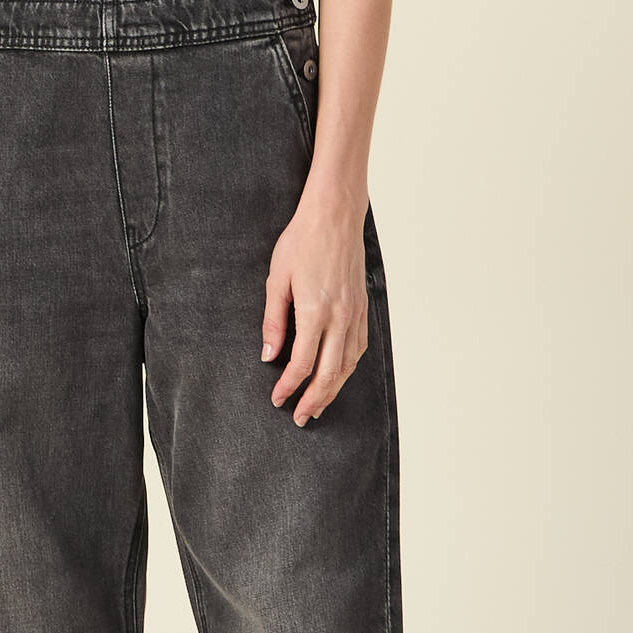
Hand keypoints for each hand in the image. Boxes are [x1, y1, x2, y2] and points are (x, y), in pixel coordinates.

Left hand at [261, 186, 369, 423]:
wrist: (335, 215)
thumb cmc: (302, 241)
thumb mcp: (277, 279)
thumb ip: (273, 320)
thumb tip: (269, 355)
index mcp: (315, 312)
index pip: (302, 364)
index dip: (288, 386)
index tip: (277, 398)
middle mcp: (340, 317)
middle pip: (329, 373)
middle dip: (314, 400)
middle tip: (300, 417)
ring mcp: (355, 313)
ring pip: (348, 365)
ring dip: (334, 390)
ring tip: (319, 405)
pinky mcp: (363, 307)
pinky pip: (358, 347)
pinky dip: (348, 368)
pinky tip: (338, 375)